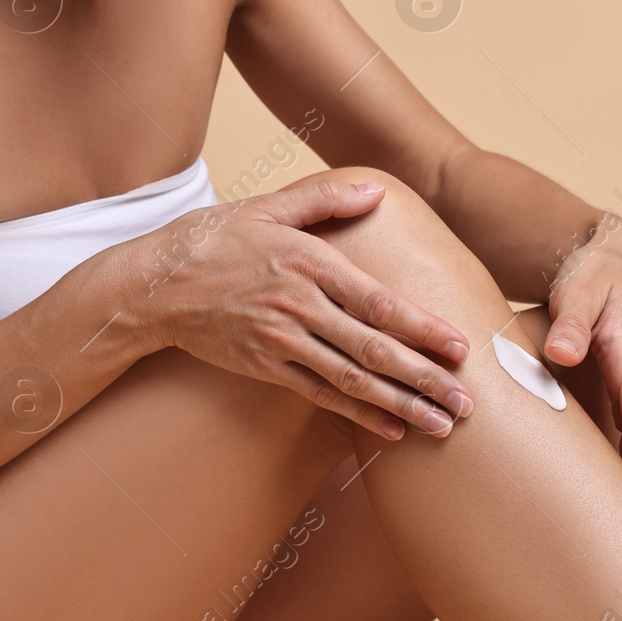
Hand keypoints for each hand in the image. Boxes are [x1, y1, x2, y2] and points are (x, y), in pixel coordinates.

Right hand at [137, 178, 472, 439]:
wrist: (154, 285)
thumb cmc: (215, 239)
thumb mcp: (269, 206)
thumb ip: (326, 198)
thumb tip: (377, 190)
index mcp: (308, 263)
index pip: (378, 302)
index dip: (422, 328)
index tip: (460, 346)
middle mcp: (298, 306)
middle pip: (373, 350)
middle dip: (425, 378)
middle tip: (467, 401)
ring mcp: (281, 341)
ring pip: (352, 381)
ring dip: (402, 406)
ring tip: (442, 425)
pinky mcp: (266, 366)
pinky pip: (320, 396)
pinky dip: (359, 416)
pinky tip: (393, 430)